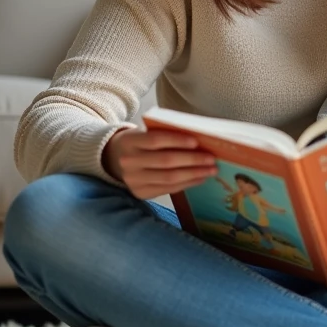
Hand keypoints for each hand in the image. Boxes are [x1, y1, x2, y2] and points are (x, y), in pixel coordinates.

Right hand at [102, 127, 216, 199]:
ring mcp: (133, 180)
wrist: (115, 159)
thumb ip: (166, 135)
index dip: (177, 141)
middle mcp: (129, 162)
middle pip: (165, 161)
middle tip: (212, 158)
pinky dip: (187, 183)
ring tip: (211, 170)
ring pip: (169, 178)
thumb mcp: (145, 133)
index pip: (155, 140)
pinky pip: (168, 189)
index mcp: (129, 141)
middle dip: (192, 160)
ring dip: (194, 174)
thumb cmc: (140, 143)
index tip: (197, 141)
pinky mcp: (140, 193)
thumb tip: (199, 142)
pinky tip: (200, 178)